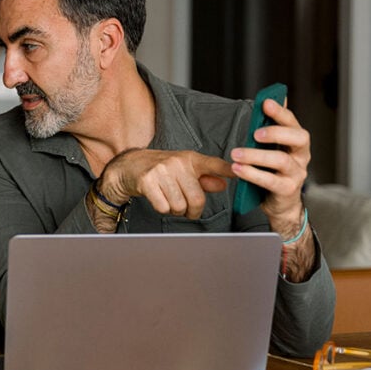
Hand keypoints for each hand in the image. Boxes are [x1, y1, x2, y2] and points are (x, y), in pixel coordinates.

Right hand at [100, 149, 233, 219]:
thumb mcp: (184, 170)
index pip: (215, 164)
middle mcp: (177, 162)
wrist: (129, 166)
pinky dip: (162, 209)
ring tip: (168, 199)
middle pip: (197, 199)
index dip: (228, 169)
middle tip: (185, 207)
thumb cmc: (161, 169)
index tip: (240, 170)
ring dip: (175, 210)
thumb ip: (204, 178)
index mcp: (190, 159)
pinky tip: (158, 199)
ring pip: (180, 206)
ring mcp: (162, 171)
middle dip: (192, 210)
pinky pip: (163, 207)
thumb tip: (223, 184)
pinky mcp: (147, 181)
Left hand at [229, 98, 308, 225]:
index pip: (293, 123)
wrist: (281, 203)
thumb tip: (271, 100)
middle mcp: (301, 156)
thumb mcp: (273, 148)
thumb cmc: (275, 172)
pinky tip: (238, 169)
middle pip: (298, 138)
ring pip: (281, 160)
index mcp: (298, 143)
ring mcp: (297, 174)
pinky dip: (252, 174)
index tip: (266, 103)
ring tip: (236, 154)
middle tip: (255, 134)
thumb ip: (271, 127)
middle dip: (276, 132)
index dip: (281, 112)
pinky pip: (270, 181)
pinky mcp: (287, 190)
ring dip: (256, 155)